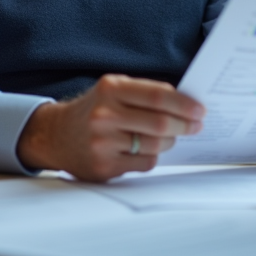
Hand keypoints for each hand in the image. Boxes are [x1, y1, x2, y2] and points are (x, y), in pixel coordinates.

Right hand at [16, 74, 204, 181]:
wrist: (56, 135)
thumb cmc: (94, 109)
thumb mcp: (114, 89)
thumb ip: (145, 92)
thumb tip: (187, 104)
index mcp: (111, 89)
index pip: (157, 96)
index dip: (184, 104)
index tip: (200, 110)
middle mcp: (104, 114)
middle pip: (161, 123)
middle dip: (185, 125)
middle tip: (196, 126)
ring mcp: (103, 142)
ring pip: (156, 146)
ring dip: (169, 142)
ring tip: (169, 136)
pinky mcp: (104, 166)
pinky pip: (145, 163)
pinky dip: (152, 156)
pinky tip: (146, 150)